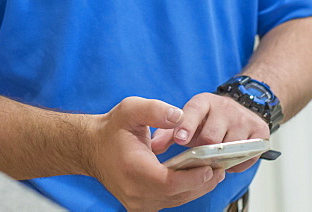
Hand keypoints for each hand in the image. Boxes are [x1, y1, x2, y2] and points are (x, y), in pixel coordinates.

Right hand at [84, 96, 226, 210]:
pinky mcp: (140, 205)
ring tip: (213, 171)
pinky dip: (184, 191)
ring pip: (176, 201)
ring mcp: (137, 202)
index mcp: (133, 169)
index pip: (170, 183)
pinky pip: (169, 202)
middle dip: (201, 182)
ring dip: (196, 188)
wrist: (91, 147)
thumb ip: (156, 110)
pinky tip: (195, 178)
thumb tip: (179, 116)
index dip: (193, 178)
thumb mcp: (131, 109)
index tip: (210, 167)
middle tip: (219, 167)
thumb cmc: (112, 130)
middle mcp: (135, 192)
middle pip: (177, 195)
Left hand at [150, 92, 269, 173]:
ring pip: (230, 147)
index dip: (186, 126)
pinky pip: (247, 156)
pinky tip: (230, 160)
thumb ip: (168, 133)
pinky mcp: (260, 132)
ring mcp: (244, 119)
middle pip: (212, 136)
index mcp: (204, 102)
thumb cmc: (208, 120)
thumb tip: (153, 147)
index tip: (179, 140)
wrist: (241, 110)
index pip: (193, 112)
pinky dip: (238, 163)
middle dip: (204, 150)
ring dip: (221, 157)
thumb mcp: (188, 120)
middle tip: (200, 156)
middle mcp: (225, 107)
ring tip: (214, 158)